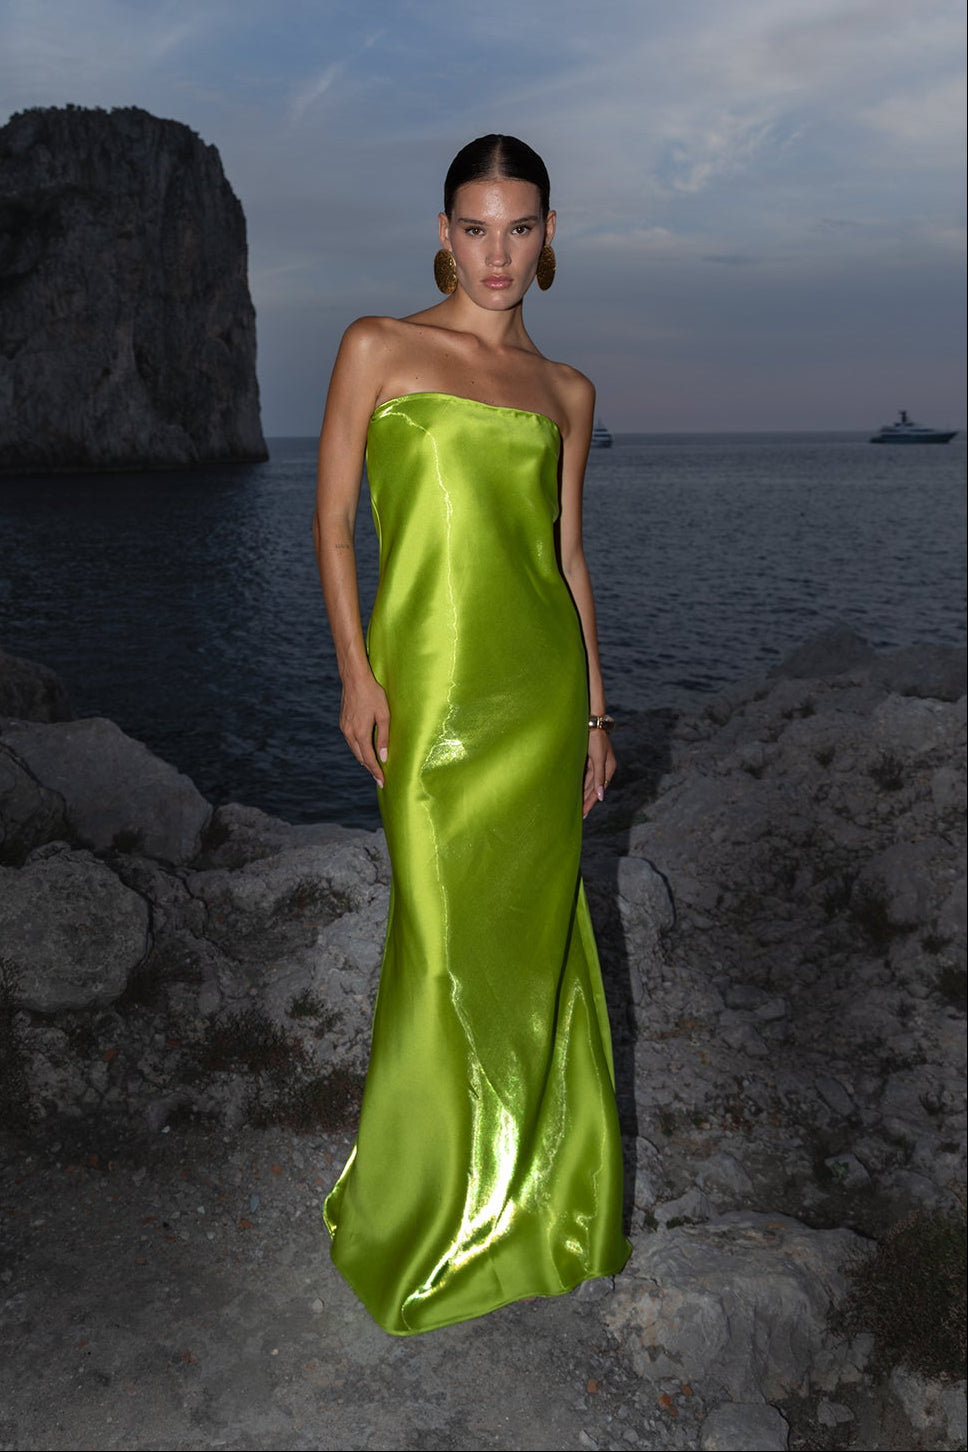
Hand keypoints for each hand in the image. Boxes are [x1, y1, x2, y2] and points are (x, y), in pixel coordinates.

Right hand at [339, 671, 389, 786]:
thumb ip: (384, 737)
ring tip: (374, 767)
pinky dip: (358, 749)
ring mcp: (344, 728)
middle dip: (370, 768)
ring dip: (364, 759)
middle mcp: (349, 733)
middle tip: (379, 778)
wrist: (355, 679)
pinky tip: (365, 749)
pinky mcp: (342, 723)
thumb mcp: (384, 715)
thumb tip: (383, 757)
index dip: (376, 771)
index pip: (369, 759)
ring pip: (354, 750)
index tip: (382, 782)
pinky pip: (351, 741)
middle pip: (360, 757)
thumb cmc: (373, 694)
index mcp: (360, 733)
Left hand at [582, 728, 615, 816]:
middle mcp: (604, 768)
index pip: (598, 791)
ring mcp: (596, 764)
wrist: (592, 721)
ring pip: (588, 783)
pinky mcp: (589, 759)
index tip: (583, 814)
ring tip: (576, 806)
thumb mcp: (597, 758)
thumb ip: (599, 777)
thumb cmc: (595, 738)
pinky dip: (580, 784)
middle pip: (593, 789)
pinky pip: (584, 776)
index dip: (590, 803)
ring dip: (582, 794)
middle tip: (578, 815)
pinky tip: (575, 791)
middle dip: (586, 801)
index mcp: (609, 769)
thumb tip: (601, 796)